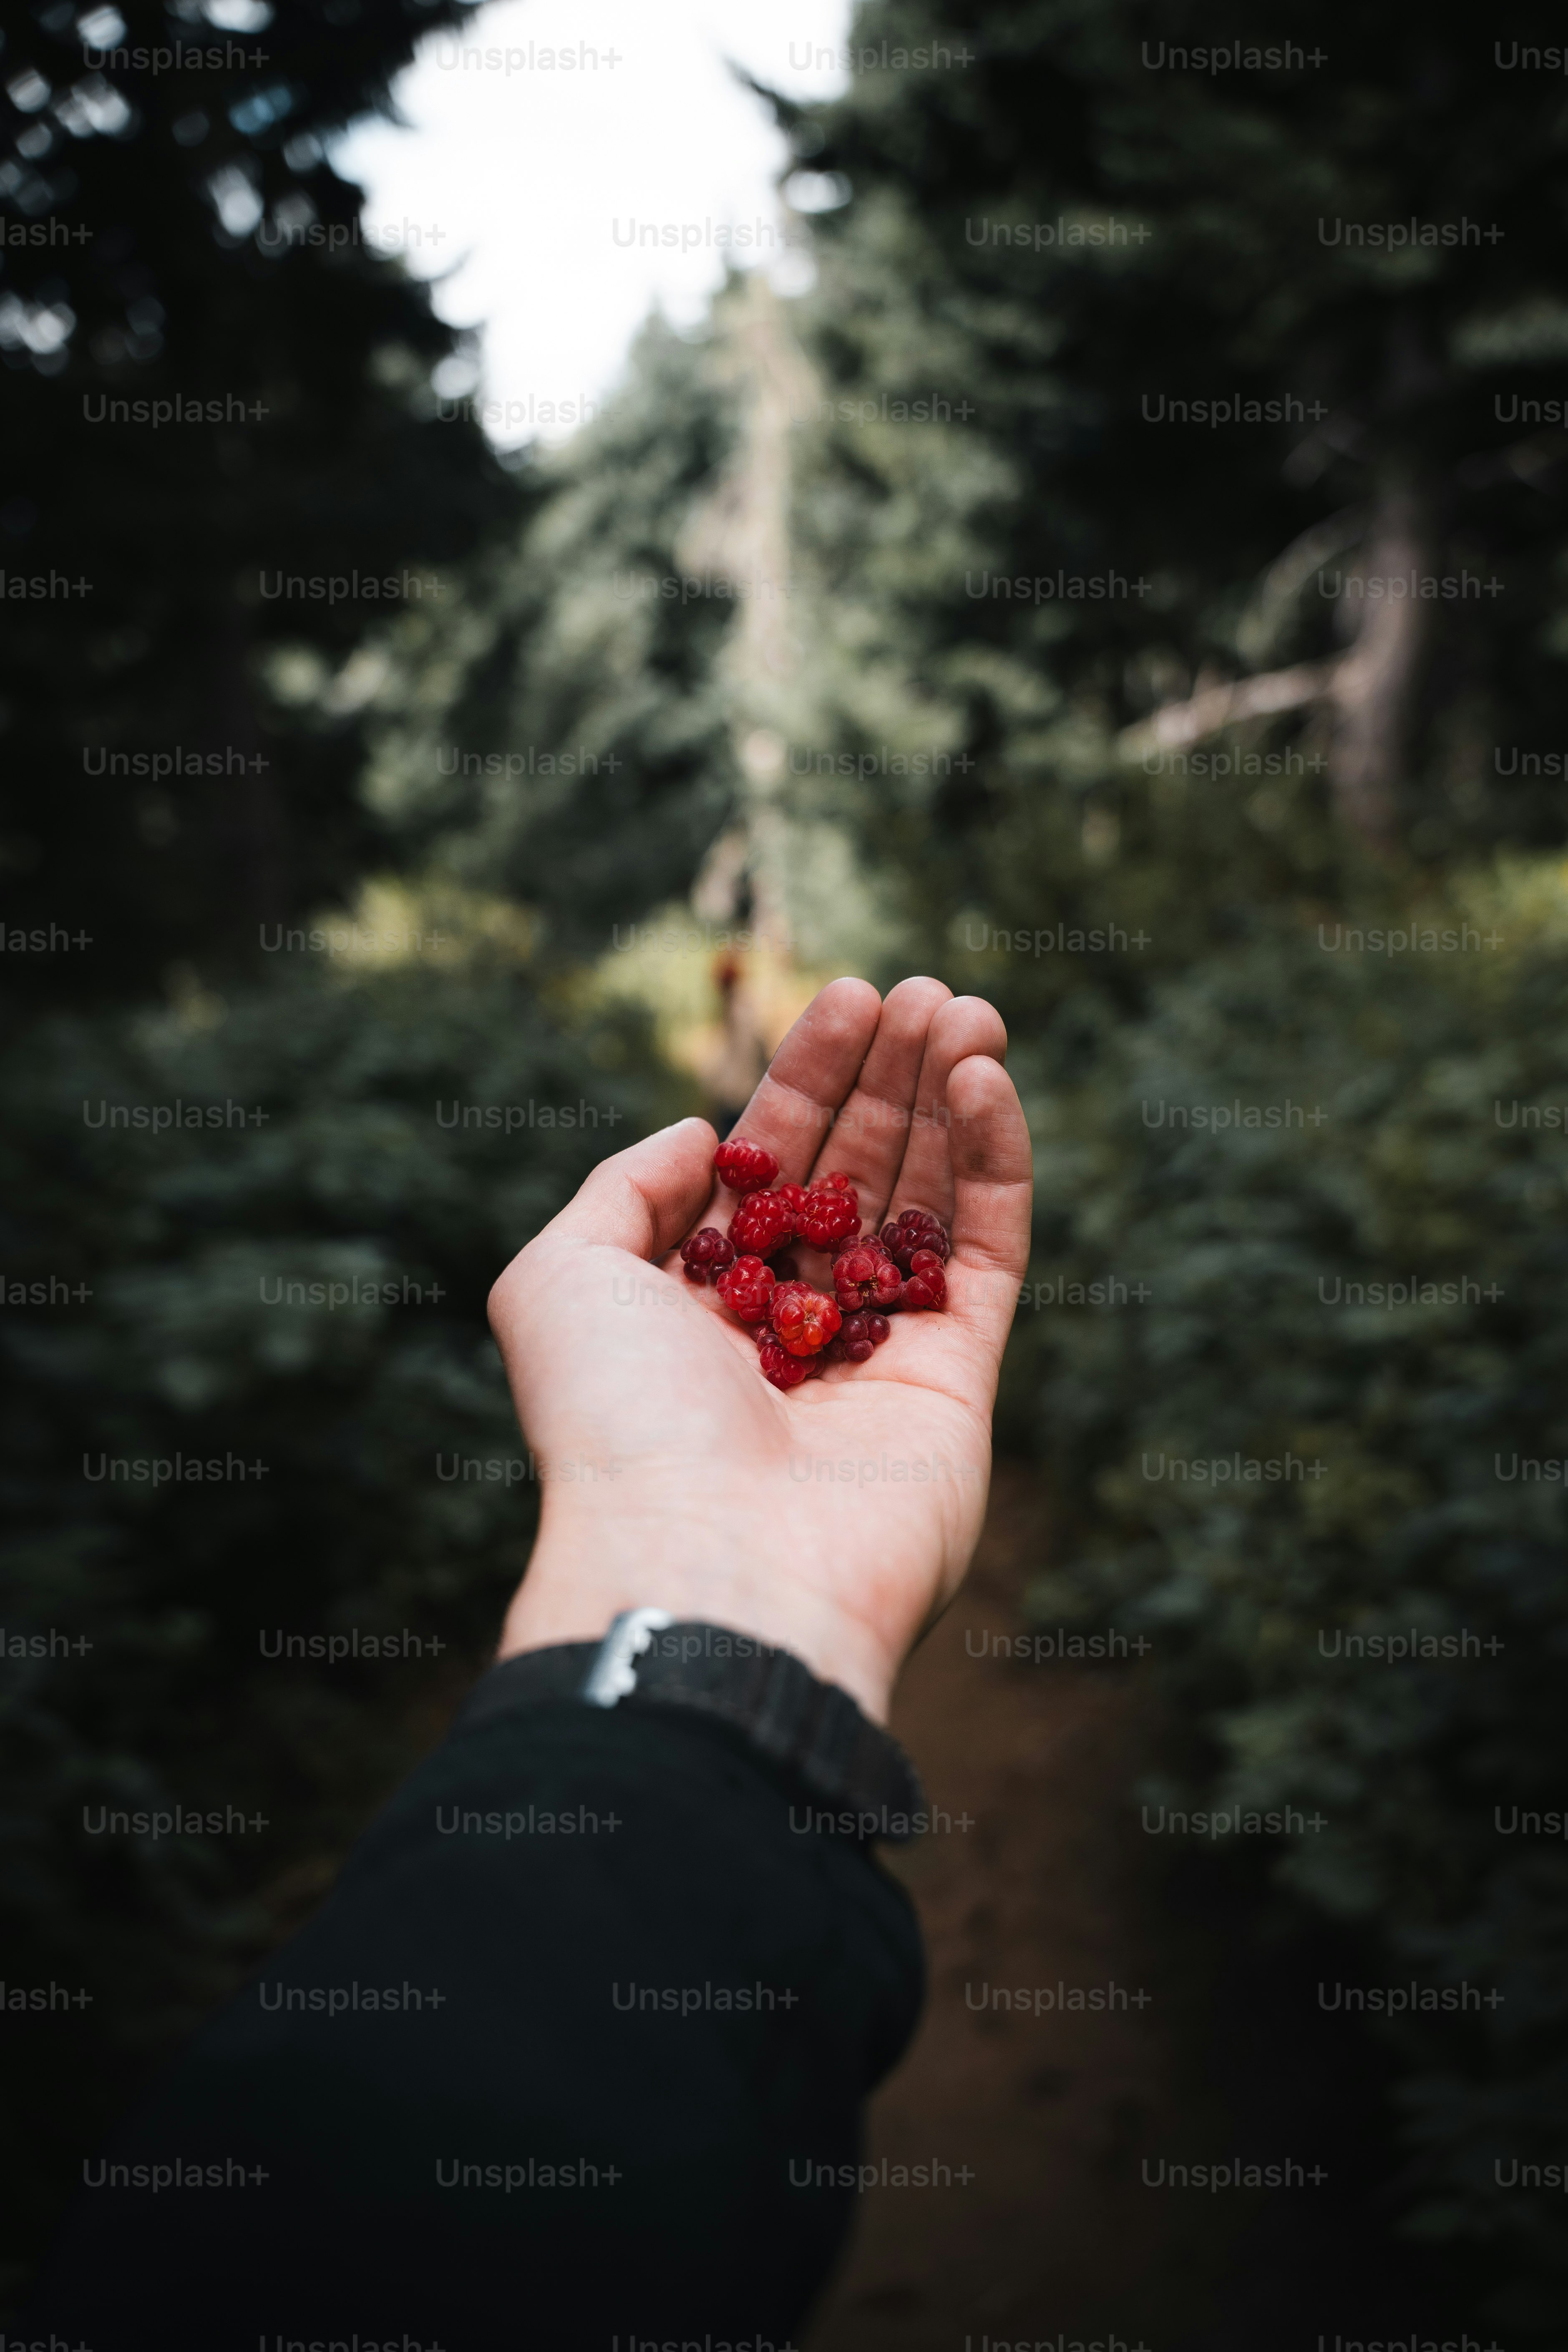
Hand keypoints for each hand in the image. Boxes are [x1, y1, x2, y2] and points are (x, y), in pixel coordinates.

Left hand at [485, 977, 1032, 1721]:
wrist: (706, 1562)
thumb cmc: (616, 1423)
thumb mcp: (558, 1277)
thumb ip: (624, 1189)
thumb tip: (706, 1137)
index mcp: (697, 1299)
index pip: (768, 1159)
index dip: (809, 1075)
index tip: (850, 996)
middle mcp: (790, 1322)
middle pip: (856, 1169)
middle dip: (891, 1075)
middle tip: (928, 991)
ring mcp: (878, 1352)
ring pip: (927, 1201)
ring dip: (950, 1100)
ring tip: (968, 1013)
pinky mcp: (956, 1381)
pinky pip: (987, 1255)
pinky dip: (995, 1166)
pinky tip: (986, 1083)